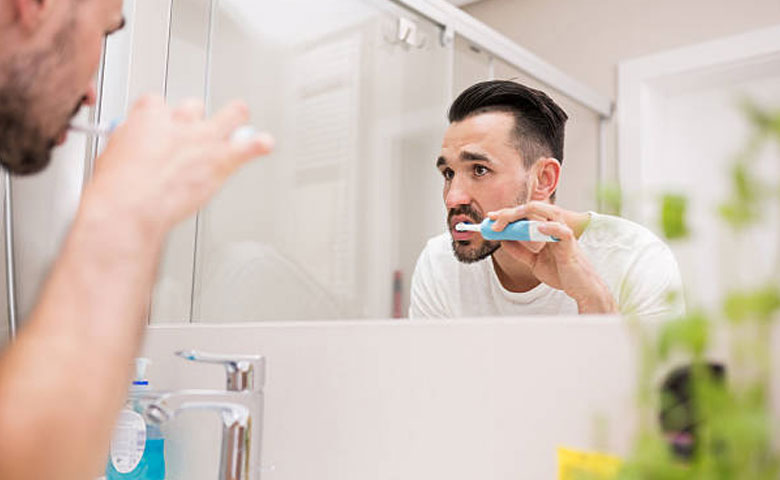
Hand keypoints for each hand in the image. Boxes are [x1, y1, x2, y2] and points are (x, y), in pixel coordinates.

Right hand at [85, 95, 273, 238]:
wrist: (131, 207)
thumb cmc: (118, 189)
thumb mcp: (111, 156)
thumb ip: (129, 146)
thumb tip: (132, 150)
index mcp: (148, 118)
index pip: (158, 104)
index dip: (162, 115)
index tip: (163, 125)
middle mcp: (179, 123)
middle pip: (194, 107)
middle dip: (196, 118)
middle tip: (198, 129)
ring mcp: (204, 139)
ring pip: (229, 115)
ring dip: (235, 117)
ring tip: (240, 117)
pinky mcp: (221, 159)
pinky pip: (249, 146)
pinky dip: (258, 145)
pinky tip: (264, 144)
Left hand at [488, 202, 616, 313]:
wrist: (581, 289)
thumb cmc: (562, 273)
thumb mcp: (534, 262)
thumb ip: (520, 251)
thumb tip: (503, 241)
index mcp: (546, 229)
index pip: (525, 215)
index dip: (507, 214)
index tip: (490, 218)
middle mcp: (555, 227)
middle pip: (533, 209)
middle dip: (511, 212)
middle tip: (493, 219)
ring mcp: (564, 233)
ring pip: (547, 212)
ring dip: (526, 213)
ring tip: (508, 218)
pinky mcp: (571, 244)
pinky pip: (562, 231)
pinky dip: (550, 227)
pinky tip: (538, 228)